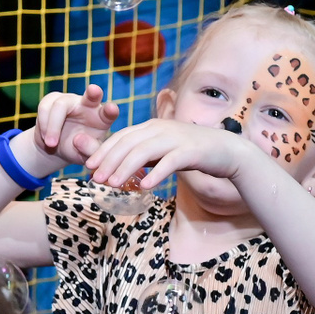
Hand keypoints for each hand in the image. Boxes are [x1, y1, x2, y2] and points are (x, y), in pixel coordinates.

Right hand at [31, 86, 120, 163]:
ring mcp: (70, 100)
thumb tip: (78, 139)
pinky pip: (45, 108)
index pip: (109, 112)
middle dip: (93, 92)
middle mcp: (88, 105)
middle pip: (92, 95)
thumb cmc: (75, 150)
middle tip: (94, 90)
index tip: (112, 109)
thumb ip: (88, 151)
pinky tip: (45, 137)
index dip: (110, 110)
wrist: (53, 147)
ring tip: (51, 144)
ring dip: (53, 127)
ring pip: (60, 106)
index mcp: (101, 119)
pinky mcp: (52, 99)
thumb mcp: (85, 157)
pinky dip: (43, 125)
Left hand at [82, 118, 264, 191]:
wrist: (226, 150)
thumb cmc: (189, 153)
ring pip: (144, 152)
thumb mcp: (161, 151)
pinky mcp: (191, 151)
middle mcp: (161, 129)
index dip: (103, 151)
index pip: (121, 137)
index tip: (88, 167)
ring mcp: (176, 138)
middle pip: (128, 144)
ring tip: (112, 185)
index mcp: (151, 127)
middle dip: (109, 161)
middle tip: (94, 179)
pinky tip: (145, 187)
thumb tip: (115, 170)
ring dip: (126, 168)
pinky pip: (170, 162)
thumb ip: (141, 157)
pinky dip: (156, 174)